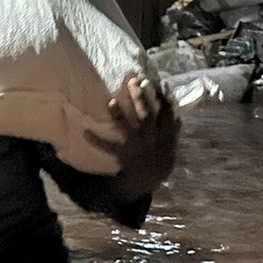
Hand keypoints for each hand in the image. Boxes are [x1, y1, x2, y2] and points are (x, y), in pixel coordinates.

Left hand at [86, 75, 179, 199]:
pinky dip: (96, 141)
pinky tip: (85, 132)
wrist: (149, 180)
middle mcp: (150, 138)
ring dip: (119, 115)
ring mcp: (136, 146)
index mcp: (164, 134)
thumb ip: (173, 131)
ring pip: (127, 128)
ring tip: (111, 101)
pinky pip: (108, 147)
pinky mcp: (122, 154)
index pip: (165, 113)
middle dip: (140, 97)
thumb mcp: (171, 145)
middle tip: (132, 81)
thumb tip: (177, 116)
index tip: (155, 83)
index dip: (161, 98)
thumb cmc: (160, 159)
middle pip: (146, 114)